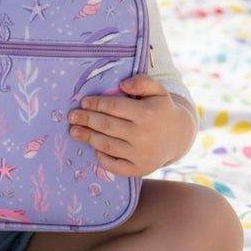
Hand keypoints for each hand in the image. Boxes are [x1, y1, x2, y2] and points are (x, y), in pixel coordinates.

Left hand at [68, 74, 194, 176]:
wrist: (178, 136)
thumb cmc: (161, 109)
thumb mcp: (157, 90)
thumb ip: (142, 81)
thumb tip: (123, 84)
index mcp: (147, 114)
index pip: (114, 107)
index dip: (96, 104)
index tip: (83, 102)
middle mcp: (144, 136)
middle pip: (107, 126)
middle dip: (87, 120)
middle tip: (72, 116)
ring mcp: (142, 155)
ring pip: (108, 145)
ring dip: (88, 137)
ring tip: (74, 131)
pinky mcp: (140, 169)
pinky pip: (115, 165)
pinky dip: (102, 157)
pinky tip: (93, 147)